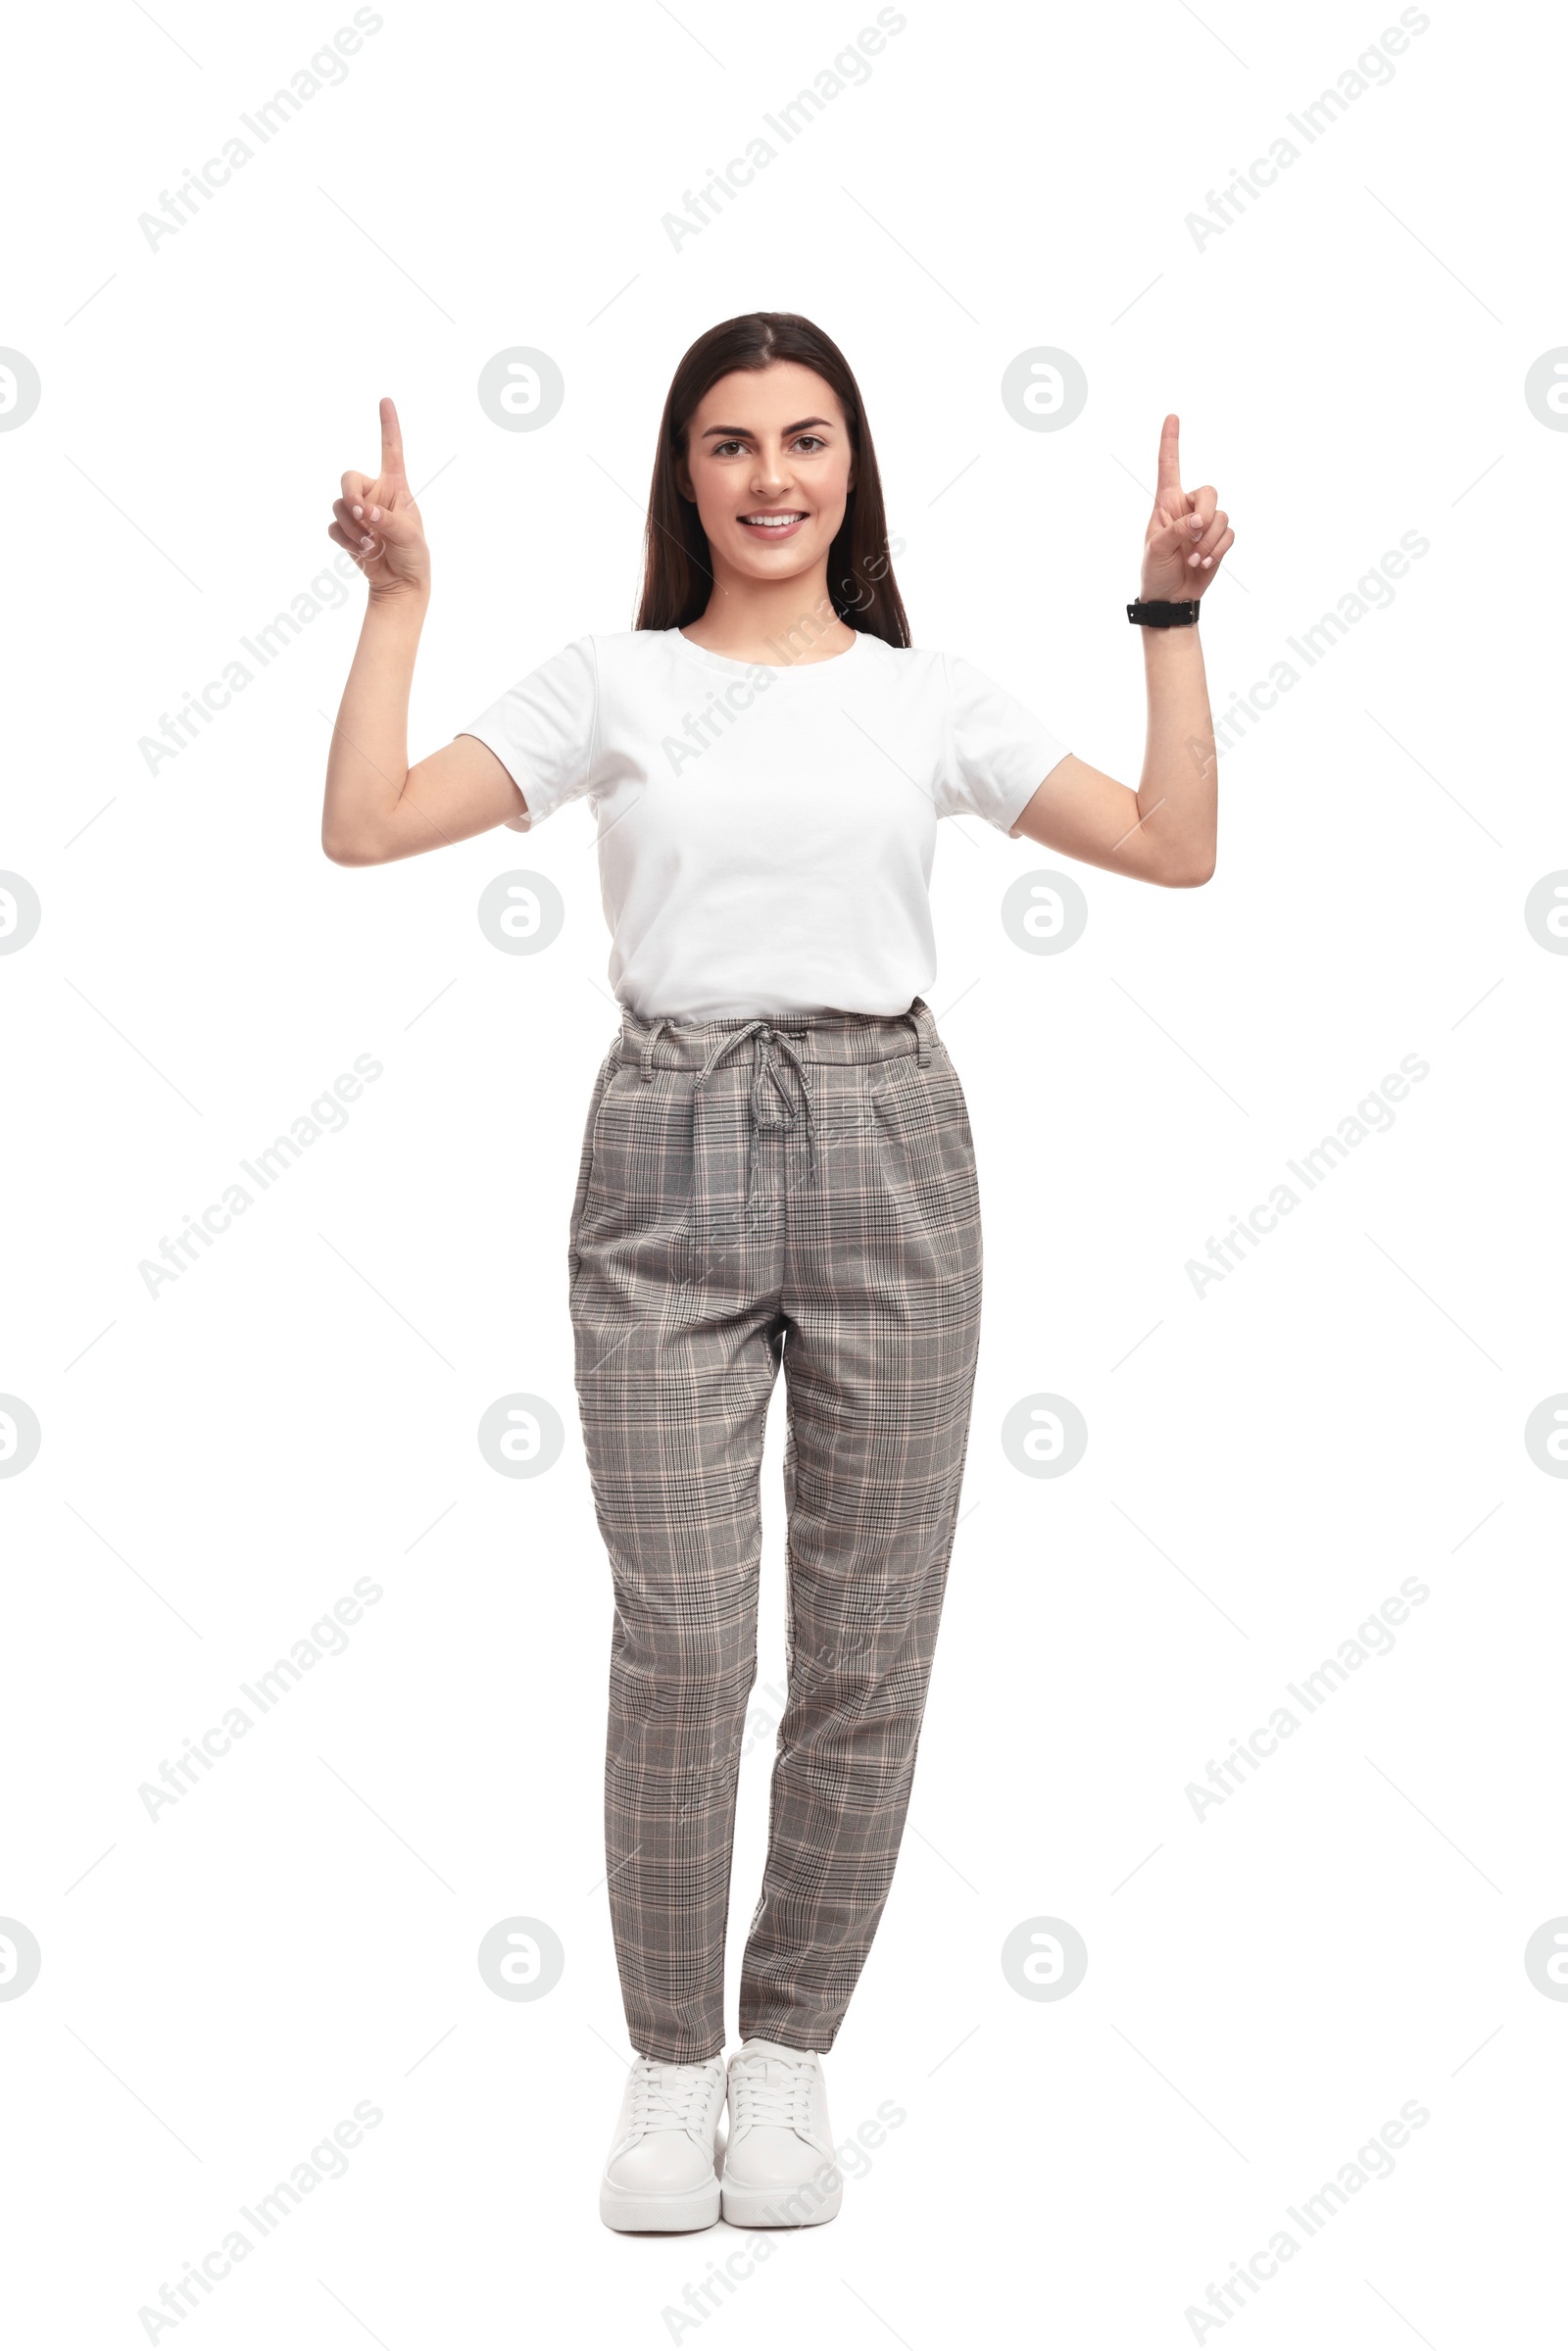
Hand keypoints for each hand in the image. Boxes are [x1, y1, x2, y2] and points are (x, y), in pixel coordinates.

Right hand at [328, 397, 429, 600]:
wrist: (401, 584)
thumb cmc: (413, 556)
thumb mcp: (410, 537)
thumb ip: (389, 520)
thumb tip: (366, 511)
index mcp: (396, 488)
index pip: (391, 450)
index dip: (389, 425)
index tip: (385, 400)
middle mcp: (374, 495)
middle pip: (349, 477)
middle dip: (350, 495)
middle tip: (360, 515)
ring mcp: (359, 513)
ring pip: (339, 505)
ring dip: (351, 526)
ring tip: (371, 545)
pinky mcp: (347, 531)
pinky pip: (334, 526)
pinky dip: (344, 539)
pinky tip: (361, 552)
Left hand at [1139, 414, 1232, 602]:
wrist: (1170, 599)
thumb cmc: (1155, 571)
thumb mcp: (1156, 549)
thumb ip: (1176, 530)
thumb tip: (1200, 519)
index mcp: (1166, 504)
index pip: (1169, 467)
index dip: (1171, 442)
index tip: (1172, 416)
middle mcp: (1188, 509)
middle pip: (1209, 492)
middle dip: (1206, 514)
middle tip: (1193, 534)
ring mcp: (1205, 525)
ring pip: (1222, 517)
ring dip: (1209, 541)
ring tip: (1193, 560)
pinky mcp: (1218, 541)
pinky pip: (1229, 534)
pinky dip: (1218, 550)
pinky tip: (1204, 564)